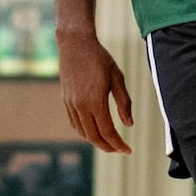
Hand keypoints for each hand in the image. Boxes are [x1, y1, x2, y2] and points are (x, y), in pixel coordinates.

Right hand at [57, 32, 133, 153]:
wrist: (75, 44)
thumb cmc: (100, 58)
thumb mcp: (117, 77)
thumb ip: (124, 102)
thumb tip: (129, 125)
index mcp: (96, 101)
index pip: (108, 132)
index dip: (118, 144)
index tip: (128, 150)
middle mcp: (81, 106)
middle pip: (94, 137)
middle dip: (108, 147)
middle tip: (120, 150)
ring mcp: (71, 104)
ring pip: (83, 132)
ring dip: (96, 141)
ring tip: (109, 142)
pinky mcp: (66, 100)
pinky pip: (75, 123)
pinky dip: (85, 132)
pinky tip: (94, 130)